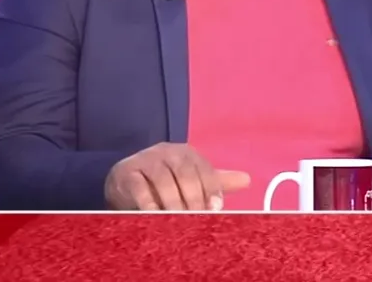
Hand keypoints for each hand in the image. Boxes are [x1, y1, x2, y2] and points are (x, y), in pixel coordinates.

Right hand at [104, 142, 249, 210]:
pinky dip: (148, 202)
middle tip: (197, 218)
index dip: (211, 189)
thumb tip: (247, 180)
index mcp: (187, 153)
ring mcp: (146, 160)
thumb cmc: (163, 180)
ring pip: (164, 180)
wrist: (124, 180)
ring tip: (178, 220)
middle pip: (186, 173)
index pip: (204, 169)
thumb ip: (215, 180)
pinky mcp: (127, 172)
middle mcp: (168, 152)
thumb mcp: (190, 179)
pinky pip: (139, 187)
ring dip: (173, 202)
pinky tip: (155, 215)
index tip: (215, 209)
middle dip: (193, 198)